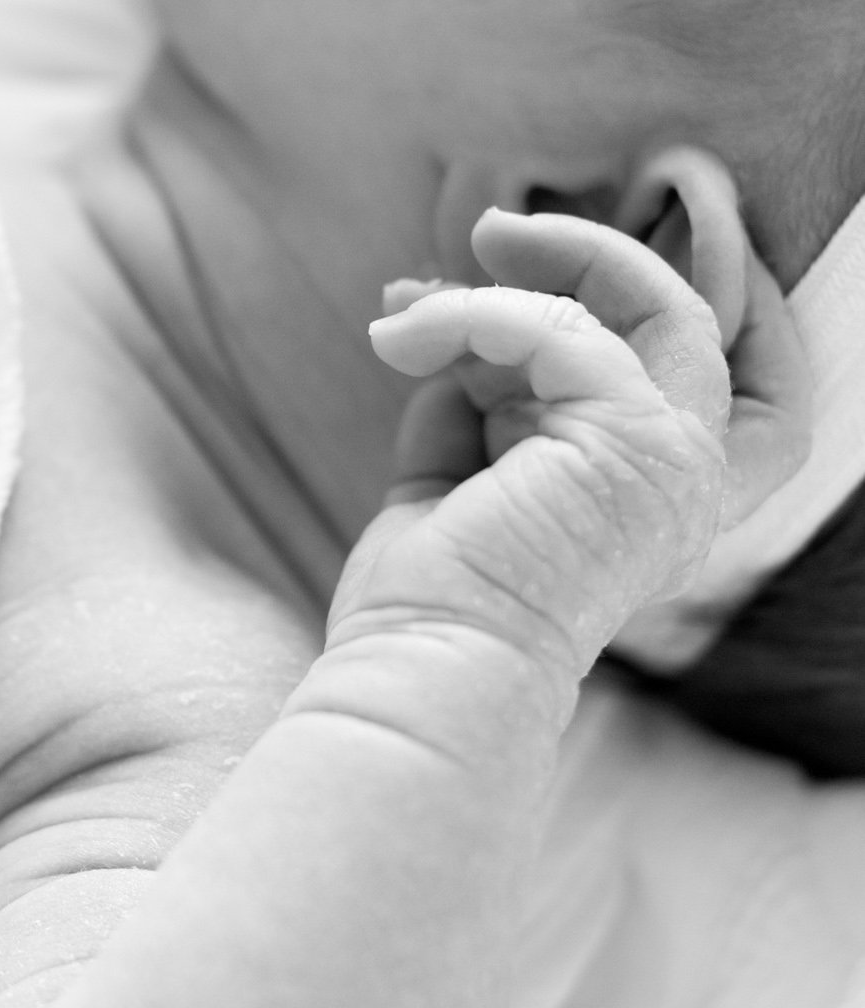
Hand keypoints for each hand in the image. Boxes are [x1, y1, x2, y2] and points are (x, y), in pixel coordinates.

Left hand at [329, 209, 730, 697]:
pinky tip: (405, 339)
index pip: (709, 366)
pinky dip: (476, 315)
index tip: (544, 249)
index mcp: (652, 490)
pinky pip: (561, 325)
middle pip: (691, 317)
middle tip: (493, 236)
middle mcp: (687, 476)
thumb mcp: (458, 470)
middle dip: (594, 256)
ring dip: (512, 283)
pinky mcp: (633, 440)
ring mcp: (675, 458)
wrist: (421, 663)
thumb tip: (454, 331)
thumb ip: (478, 396)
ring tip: (409, 304)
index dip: (656, 288)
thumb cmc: (434, 595)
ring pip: (642, 304)